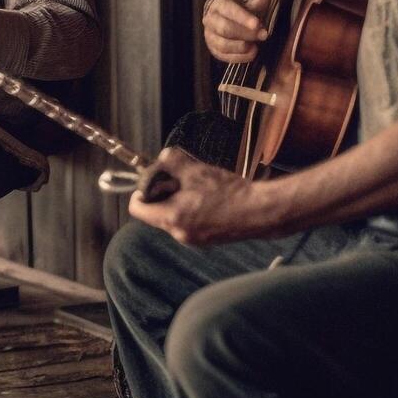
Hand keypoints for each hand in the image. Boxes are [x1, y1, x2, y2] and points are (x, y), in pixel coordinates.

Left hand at [127, 148, 277, 245]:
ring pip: (173, 217)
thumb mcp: (195, 169)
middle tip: (179, 179)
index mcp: (171, 218)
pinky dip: (192, 209)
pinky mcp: (207, 239)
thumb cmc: (228, 191)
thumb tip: (161, 157)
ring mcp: (193, 240)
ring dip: (178, 200)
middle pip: (155, 212)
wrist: (261, 212)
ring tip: (197, 187)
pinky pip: (189, 222)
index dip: (141, 191)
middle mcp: (179, 234)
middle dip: (163, 193)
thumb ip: (171, 160)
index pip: (137, 209)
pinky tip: (209, 197)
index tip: (154, 179)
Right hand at [203, 0, 275, 62]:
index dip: (243, 18)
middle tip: (263, 35)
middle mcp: (210, 19)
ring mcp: (209, 35)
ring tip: (256, 47)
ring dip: (241, 46)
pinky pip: (223, 55)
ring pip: (222, 44)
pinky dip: (238, 57)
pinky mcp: (213, 49)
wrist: (230, 20)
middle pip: (225, 28)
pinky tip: (252, 53)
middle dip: (245, 33)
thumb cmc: (243, 11)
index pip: (228, 10)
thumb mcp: (253, 3)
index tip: (257, 24)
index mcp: (219, 4)